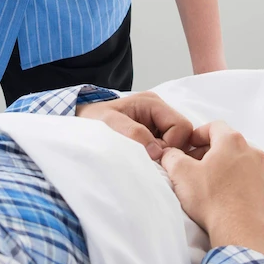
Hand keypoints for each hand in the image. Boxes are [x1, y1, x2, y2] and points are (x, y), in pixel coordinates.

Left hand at [76, 91, 197, 160]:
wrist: (79, 127)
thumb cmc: (92, 122)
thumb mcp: (109, 124)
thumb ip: (133, 133)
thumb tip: (157, 151)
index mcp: (152, 103)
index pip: (181, 127)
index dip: (172, 145)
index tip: (153, 156)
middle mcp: (159, 111)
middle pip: (184, 135)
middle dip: (170, 150)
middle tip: (151, 160)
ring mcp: (158, 123)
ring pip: (178, 143)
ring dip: (165, 155)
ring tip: (146, 160)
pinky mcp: (154, 134)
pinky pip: (168, 147)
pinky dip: (160, 156)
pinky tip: (146, 160)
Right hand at [160, 122, 263, 261]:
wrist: (240, 231)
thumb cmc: (212, 200)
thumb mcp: (181, 173)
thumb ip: (172, 156)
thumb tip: (169, 153)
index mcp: (232, 141)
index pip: (213, 126)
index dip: (197, 135)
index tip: (187, 147)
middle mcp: (252, 151)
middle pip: (227, 143)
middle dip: (208, 151)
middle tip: (193, 165)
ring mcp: (262, 170)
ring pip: (238, 160)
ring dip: (222, 166)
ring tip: (207, 182)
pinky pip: (247, 177)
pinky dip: (235, 180)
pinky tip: (223, 195)